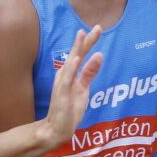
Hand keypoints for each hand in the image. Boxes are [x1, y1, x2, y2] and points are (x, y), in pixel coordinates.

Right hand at [36, 25, 106, 151]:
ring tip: (83, 34)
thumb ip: (90, 73)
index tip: (99, 27)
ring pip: (71, 63)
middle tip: (98, 27)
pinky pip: (67, 79)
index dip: (90, 41)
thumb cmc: (69, 108)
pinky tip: (76, 59)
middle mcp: (65, 74)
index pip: (82, 54)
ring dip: (77, 49)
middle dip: (86, 40)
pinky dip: (71, 68)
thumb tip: (99, 55)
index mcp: (70, 72)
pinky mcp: (61, 94)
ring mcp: (62, 83)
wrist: (57, 128)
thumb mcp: (84, 89)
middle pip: (77, 54)